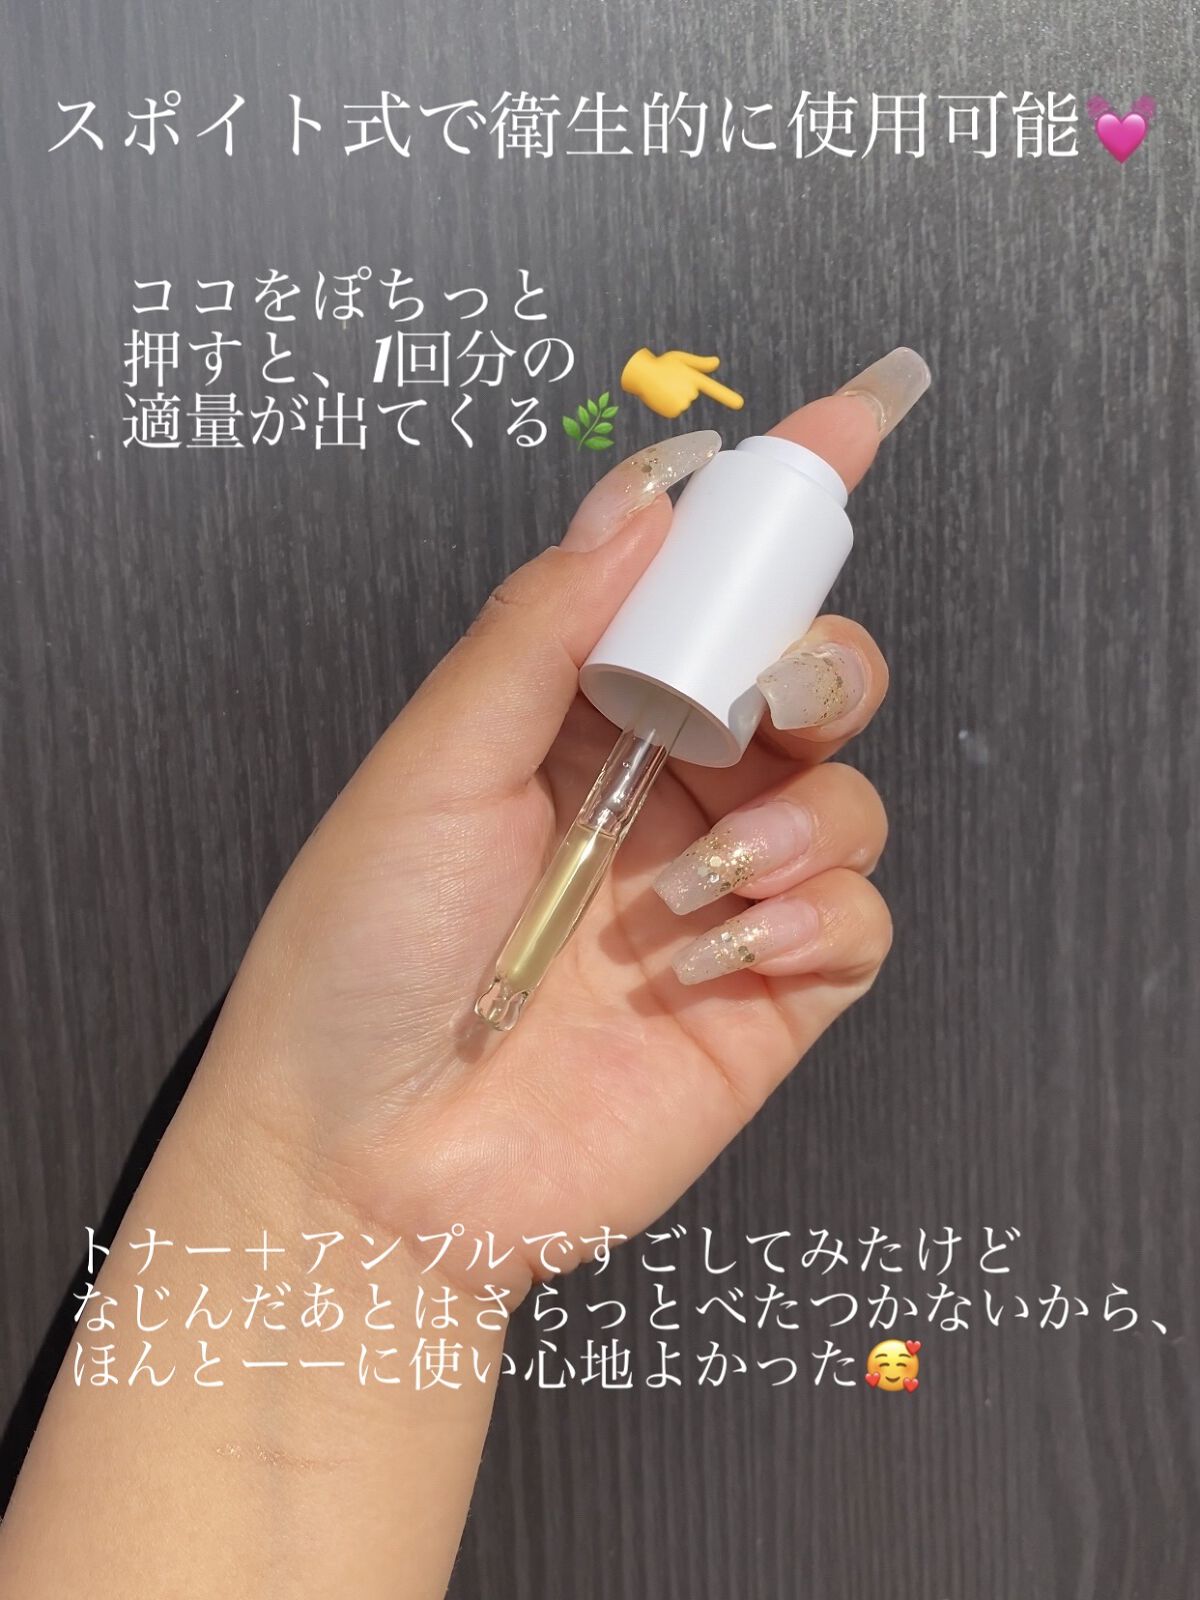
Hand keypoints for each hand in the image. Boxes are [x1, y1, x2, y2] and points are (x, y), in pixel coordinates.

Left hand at [205, 355, 927, 1295]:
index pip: (697, 591)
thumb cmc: (359, 962)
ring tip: (702, 878)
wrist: (365, 1165)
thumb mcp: (433, 765)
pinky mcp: (763, 996)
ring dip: (802, 816)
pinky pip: (855, 921)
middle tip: (761, 698)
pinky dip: (811, 916)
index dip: (776, 510)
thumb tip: (645, 501)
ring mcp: (717, 896)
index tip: (847, 426)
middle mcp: (659, 796)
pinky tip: (718, 949)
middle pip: (805, 680)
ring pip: (847, 796)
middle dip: (815, 663)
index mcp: (578, 719)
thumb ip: (547, 628)